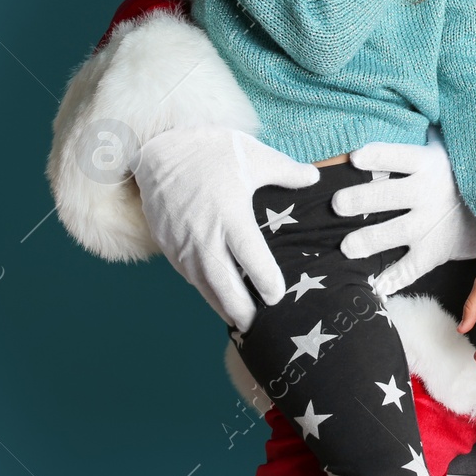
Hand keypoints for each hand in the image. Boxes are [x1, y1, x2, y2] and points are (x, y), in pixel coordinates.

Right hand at [133, 126, 321, 331]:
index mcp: (229, 215)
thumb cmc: (211, 150)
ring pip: (202, 285)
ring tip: (239, 320)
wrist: (160, 149)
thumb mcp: (254, 155)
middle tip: (257, 326)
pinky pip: (188, 275)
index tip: (277, 296)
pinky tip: (216, 296)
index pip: (250, 258)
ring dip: (220, 304)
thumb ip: (287, 171)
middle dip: (240, 308)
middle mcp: (204, 236)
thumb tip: (315, 177)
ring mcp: (182, 243)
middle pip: (223, 284)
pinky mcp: (168, 245)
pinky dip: (203, 290)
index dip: (265, 281)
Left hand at [333, 132, 475, 296]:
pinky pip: (411, 267)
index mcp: (429, 163)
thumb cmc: (462, 170)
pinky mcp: (434, 250)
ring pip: (395, 232)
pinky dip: (394, 279)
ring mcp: (430, 224)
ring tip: (347, 247)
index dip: (378, 156)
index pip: (399, 156)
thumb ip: (425, 130)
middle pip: (389, 195)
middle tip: (338, 204)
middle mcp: (428, 193)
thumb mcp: (448, 145)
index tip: (356, 157)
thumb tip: (402, 101)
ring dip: (369, 240)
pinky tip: (376, 286)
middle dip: (361, 199)